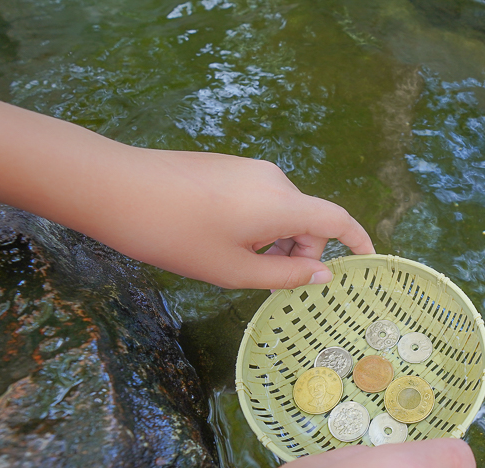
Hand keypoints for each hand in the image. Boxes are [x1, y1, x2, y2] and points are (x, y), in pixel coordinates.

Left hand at [0, 71, 373, 288]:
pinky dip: (259, 225)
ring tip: (237, 264)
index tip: (367, 263)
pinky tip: (221, 241)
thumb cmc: (178, 237)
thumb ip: (286, 274)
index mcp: (284, 204)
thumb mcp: (234, 270)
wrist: (117, 188)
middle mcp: (275, 180)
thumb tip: (323, 272)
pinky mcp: (227, 166)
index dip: (358, 241)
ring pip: (283, 210)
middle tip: (273, 283)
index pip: (338, 220)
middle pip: (308, 218)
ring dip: (277, 240)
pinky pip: (261, 199)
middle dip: (303, 251)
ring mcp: (249, 169)